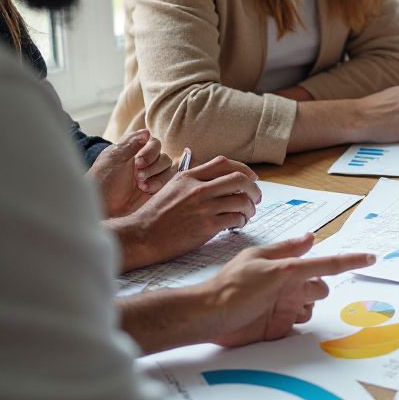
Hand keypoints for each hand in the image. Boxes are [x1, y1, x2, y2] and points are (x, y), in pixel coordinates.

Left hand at [88, 129, 172, 217]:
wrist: (102, 207)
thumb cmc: (103, 181)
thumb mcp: (113, 158)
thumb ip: (131, 143)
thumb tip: (146, 131)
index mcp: (134, 152)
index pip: (154, 143)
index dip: (150, 151)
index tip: (137, 162)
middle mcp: (146, 163)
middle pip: (164, 156)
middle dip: (153, 166)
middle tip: (138, 176)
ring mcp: (152, 177)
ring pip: (169, 169)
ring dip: (156, 175)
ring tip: (141, 185)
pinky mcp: (157, 190)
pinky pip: (169, 182)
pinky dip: (158, 184)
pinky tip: (145, 190)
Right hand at [113, 156, 261, 270]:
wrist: (142, 236)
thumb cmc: (157, 213)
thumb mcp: (173, 186)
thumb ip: (194, 179)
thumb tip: (219, 175)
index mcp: (189, 176)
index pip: (225, 163)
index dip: (244, 169)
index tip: (252, 178)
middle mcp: (198, 189)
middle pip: (239, 180)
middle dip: (254, 188)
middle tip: (256, 197)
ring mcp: (203, 208)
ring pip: (241, 201)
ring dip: (250, 208)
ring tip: (248, 214)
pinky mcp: (207, 226)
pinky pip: (236, 219)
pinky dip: (242, 221)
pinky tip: (238, 224)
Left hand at [202, 235, 375, 346]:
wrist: (208, 318)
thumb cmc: (233, 287)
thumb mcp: (267, 265)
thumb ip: (295, 254)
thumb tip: (312, 236)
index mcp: (287, 264)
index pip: (323, 261)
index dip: (348, 260)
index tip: (370, 257)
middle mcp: (288, 283)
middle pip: (321, 286)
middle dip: (315, 289)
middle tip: (296, 292)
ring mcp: (284, 305)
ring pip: (312, 306)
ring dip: (304, 307)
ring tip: (281, 308)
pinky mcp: (278, 326)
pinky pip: (300, 324)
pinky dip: (295, 322)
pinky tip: (278, 321)